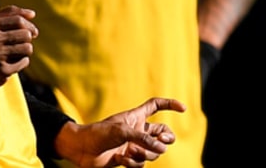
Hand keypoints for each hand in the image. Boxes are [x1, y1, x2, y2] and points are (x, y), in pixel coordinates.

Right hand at [0, 5, 37, 90]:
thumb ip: (9, 13)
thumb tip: (32, 14)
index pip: (18, 20)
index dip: (29, 25)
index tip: (32, 31)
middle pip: (25, 35)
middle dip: (27, 39)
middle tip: (20, 43)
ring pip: (27, 48)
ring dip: (25, 50)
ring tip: (16, 52)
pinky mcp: (3, 70)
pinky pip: (24, 62)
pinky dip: (22, 61)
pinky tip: (12, 62)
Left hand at [54, 97, 186, 167]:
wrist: (82, 149)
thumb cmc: (99, 133)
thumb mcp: (122, 131)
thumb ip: (143, 138)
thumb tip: (161, 148)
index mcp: (135, 117)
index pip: (156, 106)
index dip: (170, 104)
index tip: (183, 108)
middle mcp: (137, 131)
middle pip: (163, 134)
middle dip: (166, 140)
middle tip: (161, 142)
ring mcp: (134, 145)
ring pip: (154, 152)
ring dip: (145, 153)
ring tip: (130, 151)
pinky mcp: (129, 159)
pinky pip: (142, 164)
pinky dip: (134, 163)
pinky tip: (121, 159)